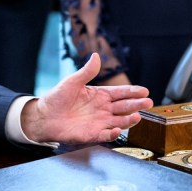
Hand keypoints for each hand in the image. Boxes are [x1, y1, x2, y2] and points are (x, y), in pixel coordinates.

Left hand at [20, 53, 151, 143]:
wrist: (43, 117)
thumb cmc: (56, 99)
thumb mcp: (72, 82)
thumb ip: (87, 71)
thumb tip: (96, 55)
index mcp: (99, 95)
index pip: (120, 93)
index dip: (132, 92)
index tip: (144, 90)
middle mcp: (102, 109)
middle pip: (124, 107)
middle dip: (137, 104)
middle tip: (148, 102)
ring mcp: (99, 122)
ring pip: (119, 121)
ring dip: (129, 119)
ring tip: (137, 116)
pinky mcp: (92, 134)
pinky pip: (105, 135)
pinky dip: (112, 133)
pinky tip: (117, 129)